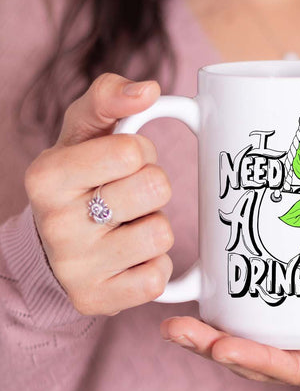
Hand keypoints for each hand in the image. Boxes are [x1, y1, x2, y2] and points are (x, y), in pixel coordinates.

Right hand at [25, 73, 174, 315]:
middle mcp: (56, 224)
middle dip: (152, 186)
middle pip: (154, 188)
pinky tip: (131, 258)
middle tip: (129, 195)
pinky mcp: (99, 300)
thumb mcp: (83, 131)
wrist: (54, 246)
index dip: (140, 152)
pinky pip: (157, 278)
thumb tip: (149, 90)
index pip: (130, 150)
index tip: (122, 162)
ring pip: (161, 234)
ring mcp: (77, 268)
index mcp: (47, 176)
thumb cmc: (79, 179)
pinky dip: (154, 265)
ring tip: (129, 226)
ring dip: (155, 226)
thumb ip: (110, 98)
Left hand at [160, 260, 299, 390]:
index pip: (296, 372)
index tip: (224, 345)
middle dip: (219, 351)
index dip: (259, 361)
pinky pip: (255, 330)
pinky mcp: (293, 323)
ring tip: (175, 326)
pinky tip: (198, 308)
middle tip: (183, 332)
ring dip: (210, 341)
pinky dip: (224, 323)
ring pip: (251, 350)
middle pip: (261, 364)